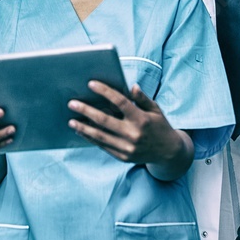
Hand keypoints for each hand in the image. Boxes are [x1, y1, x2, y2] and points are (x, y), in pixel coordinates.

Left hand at [67, 82, 190, 176]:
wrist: (169, 153)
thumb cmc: (160, 126)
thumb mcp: (155, 110)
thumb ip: (142, 99)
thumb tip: (131, 86)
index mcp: (142, 119)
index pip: (120, 102)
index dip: (105, 92)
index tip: (91, 83)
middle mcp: (133, 134)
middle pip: (104, 120)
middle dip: (86, 111)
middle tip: (72, 103)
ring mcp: (127, 147)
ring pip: (100, 136)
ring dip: (83, 127)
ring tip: (71, 120)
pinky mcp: (123, 157)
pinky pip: (103, 146)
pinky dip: (90, 138)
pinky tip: (81, 131)